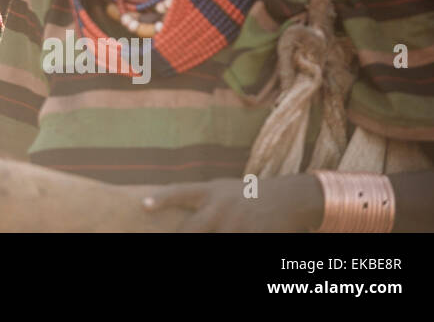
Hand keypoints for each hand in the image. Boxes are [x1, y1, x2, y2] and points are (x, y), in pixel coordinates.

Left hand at [142, 173, 321, 231]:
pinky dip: (235, 239)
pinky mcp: (252, 234)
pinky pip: (236, 245)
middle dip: (182, 237)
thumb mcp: (224, 189)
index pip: (180, 193)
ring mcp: (236, 222)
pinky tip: (241, 234)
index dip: (162, 199)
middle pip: (192, 229)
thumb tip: (179, 210)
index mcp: (211, 192)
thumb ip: (202, 199)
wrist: (289, 198)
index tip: (144, 205)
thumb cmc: (250, 195)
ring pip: (215, 240)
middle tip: (169, 239)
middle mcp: (220, 206)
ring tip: (222, 231)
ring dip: (216, 237)